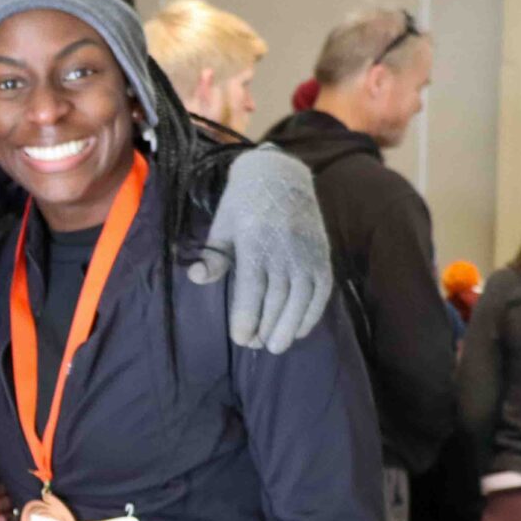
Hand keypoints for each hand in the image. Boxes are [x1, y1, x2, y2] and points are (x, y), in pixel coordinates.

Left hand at [192, 146, 331, 354]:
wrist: (280, 174)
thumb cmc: (242, 203)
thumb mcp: (222, 225)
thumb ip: (213, 256)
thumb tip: (198, 278)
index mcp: (254, 241)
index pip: (252, 288)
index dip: (247, 317)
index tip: (240, 338)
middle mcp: (283, 249)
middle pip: (277, 298)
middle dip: (267, 327)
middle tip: (256, 346)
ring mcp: (306, 252)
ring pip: (301, 298)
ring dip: (289, 326)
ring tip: (276, 345)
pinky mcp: (322, 254)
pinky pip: (321, 291)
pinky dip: (311, 313)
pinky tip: (299, 330)